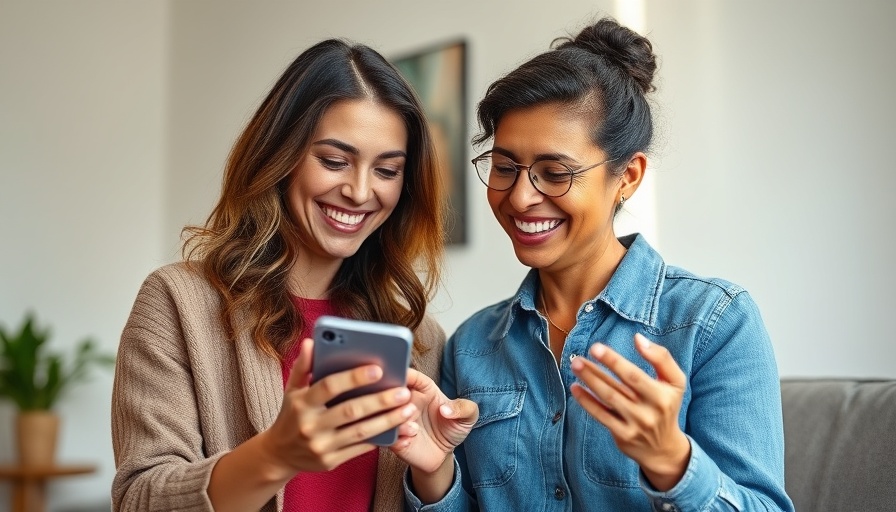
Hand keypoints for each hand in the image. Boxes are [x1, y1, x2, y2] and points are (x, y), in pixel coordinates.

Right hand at [259, 338, 416, 474]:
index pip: (329, 386)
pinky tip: (398, 428)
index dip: (353, 377)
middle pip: (351, 410)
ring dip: (388, 421)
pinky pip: (360, 448)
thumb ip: (304, 366)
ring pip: (361, 431)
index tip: (379, 369)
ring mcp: (321, 446)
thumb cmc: (291, 415)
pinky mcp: (330, 462)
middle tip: (404, 391)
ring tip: (408, 409)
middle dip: (380, 401)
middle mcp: (310, 425)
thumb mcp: (292, 389)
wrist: (279, 455)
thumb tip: (311, 342)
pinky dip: (379, 438)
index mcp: (301, 403)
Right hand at [390, 368, 477, 473]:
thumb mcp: (467, 417)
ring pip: (387, 413)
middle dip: (394, 393)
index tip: (402, 375)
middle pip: (392, 391)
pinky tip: (410, 440)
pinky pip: (388, 435)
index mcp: (423, 389)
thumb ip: (464, 408)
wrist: (443, 454)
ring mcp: (399, 420)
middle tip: (407, 404)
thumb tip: (445, 410)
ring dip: (396, 417)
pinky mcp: (395, 439)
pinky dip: (397, 436)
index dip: (406, 374)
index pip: (412, 376)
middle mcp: (407, 402)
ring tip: (413, 427)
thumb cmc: (452, 427)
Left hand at [570, 333, 689, 490]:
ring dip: (589, 381)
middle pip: (616, 387)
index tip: (595, 348)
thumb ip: (661, 358)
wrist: (664, 447)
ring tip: (575, 366)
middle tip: (578, 358)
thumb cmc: (667, 405)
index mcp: (662, 395)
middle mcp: (647, 411)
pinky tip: (575, 388)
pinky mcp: (622, 435)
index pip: (633, 375)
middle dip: (595, 371)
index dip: (613, 361)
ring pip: (607, 399)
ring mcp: (634, 425)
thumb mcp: (675, 382)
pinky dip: (586, 401)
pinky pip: (601, 416)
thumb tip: (638, 338)